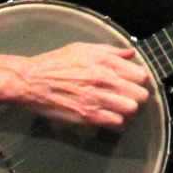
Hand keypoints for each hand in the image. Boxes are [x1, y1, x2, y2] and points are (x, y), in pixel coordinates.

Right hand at [10, 43, 151, 129]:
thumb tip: (131, 54)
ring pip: (132, 110)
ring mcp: (99, 100)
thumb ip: (111, 51)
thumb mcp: (84, 48)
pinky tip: (109, 118)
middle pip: (141, 95)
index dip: (139, 81)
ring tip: (119, 109)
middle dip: (136, 97)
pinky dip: (116, 123)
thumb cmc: (55, 62)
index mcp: (108, 63)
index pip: (142, 76)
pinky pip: (117, 123)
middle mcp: (108, 81)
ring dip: (128, 111)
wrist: (31, 81)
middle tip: (127, 98)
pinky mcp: (88, 116)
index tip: (132, 84)